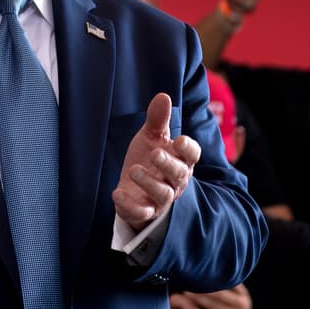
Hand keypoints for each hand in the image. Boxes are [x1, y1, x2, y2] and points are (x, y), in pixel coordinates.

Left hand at [112, 92, 200, 230]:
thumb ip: (158, 120)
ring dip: (149, 182)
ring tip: (133, 170)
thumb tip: (163, 96)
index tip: (179, 140)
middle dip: (168, 164)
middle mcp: (175, 181)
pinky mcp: (145, 212)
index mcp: (180, 160)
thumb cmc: (148, 159)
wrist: (136, 188)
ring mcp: (160, 198)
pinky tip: (117, 194)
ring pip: (162, 194)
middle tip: (155, 153)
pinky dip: (130, 205)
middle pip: (179, 174)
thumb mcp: (151, 137)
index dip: (188, 149)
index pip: (192, 155)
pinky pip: (142, 212)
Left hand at [172, 287, 253, 308]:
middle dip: (197, 298)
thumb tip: (216, 268)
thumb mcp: (240, 294)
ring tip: (183, 305)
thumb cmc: (238, 306)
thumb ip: (230, 283)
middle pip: (213, 305)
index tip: (193, 281)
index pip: (221, 293)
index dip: (206, 288)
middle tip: (185, 291)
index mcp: (242, 302)